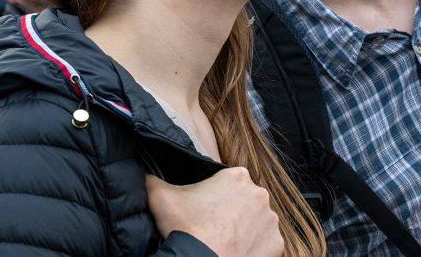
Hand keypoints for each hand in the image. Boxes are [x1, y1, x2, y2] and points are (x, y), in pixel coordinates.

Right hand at [146, 168, 282, 256]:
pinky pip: (265, 243)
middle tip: (212, 227)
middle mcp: (260, 194)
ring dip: (244, 229)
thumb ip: (152, 178)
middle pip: (244, 201)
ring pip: (257, 221)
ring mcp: (271, 220)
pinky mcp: (276, 244)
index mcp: (237, 176)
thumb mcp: (160, 196)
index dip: (214, 196)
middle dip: (231, 212)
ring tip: (224, 241)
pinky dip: (254, 248)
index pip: (227, 182)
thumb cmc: (184, 229)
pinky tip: (236, 251)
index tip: (204, 210)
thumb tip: (144, 171)